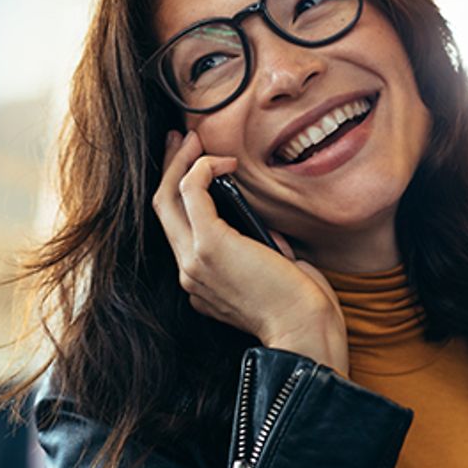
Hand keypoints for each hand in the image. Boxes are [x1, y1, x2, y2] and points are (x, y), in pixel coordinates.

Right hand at [153, 129, 350, 373]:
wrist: (305, 330)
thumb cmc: (301, 307)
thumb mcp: (274, 275)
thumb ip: (261, 254)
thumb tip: (266, 235)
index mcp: (202, 283)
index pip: (179, 231)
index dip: (181, 195)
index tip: (194, 167)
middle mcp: (189, 273)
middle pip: (163, 210)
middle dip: (169, 169)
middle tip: (179, 140)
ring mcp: (194, 260)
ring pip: (168, 198)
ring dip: (180, 162)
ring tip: (194, 138)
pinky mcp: (209, 245)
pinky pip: (192, 192)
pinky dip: (203, 169)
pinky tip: (224, 160)